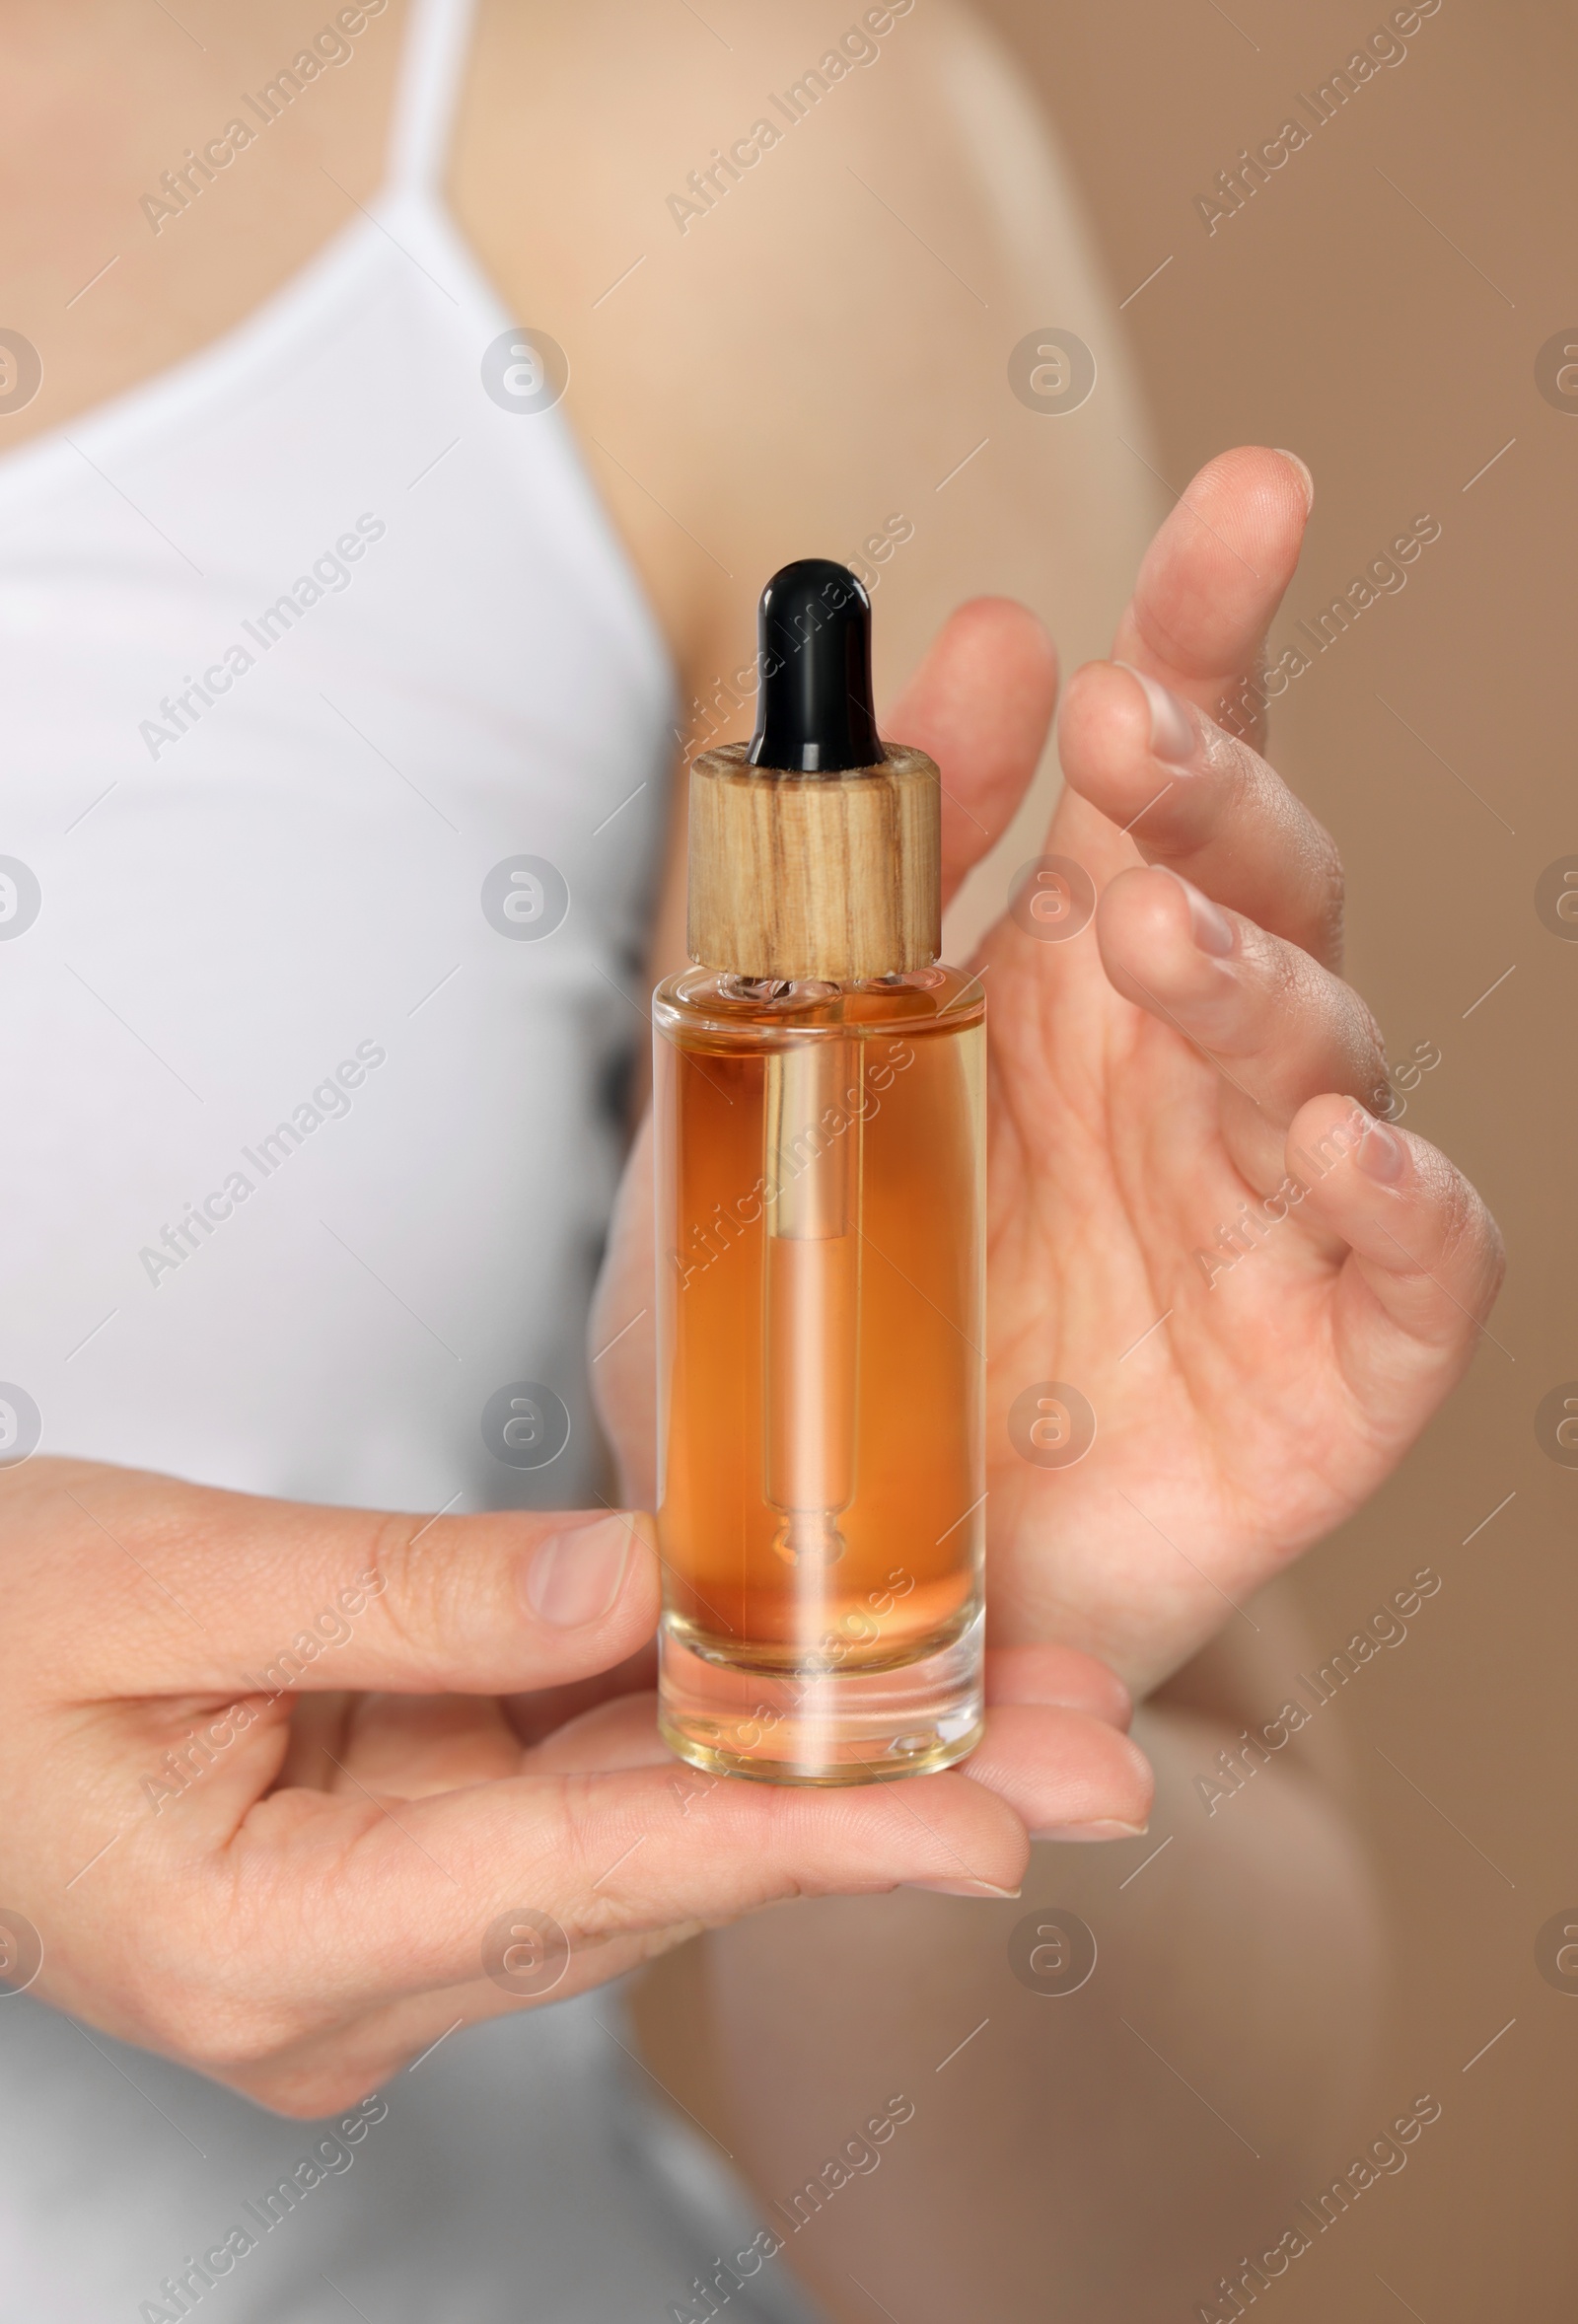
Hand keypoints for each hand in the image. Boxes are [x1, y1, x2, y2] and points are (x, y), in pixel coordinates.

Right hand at [0, 1457, 1148, 2111]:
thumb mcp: (168, 1578)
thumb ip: (414, 1591)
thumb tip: (640, 1580)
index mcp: (271, 1939)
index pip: (586, 1877)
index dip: (801, 1838)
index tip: (979, 1823)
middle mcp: (351, 1976)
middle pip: (662, 1876)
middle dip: (883, 1805)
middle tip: (1087, 1751)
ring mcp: (387, 1932)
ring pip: (649, 1838)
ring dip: (830, 1767)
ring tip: (1025, 1709)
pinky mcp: (406, 1862)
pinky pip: (581, 1787)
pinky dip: (712, 1731)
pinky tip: (843, 1685)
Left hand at [896, 446, 1502, 1692]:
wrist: (844, 1570)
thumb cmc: (820, 1317)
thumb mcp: (780, 1069)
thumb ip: (869, 868)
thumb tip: (986, 626)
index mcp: (1077, 973)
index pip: (1174, 773)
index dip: (1218, 630)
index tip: (1250, 493)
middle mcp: (1196, 1068)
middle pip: (1266, 881)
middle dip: (1217, 793)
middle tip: (1135, 737)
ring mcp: (1277, 1213)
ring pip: (1331, 1051)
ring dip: (1258, 981)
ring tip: (1159, 947)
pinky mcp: (1337, 1367)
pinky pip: (1414, 1265)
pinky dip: (1398, 1202)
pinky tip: (1338, 1149)